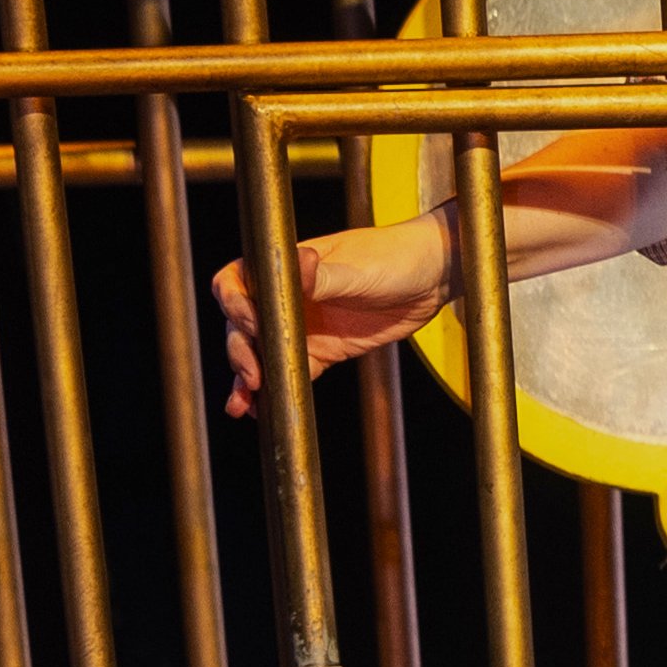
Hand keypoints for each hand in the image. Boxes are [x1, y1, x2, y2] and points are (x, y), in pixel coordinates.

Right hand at [216, 206, 464, 415]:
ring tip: (242, 405)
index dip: (236, 305)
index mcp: (286, 267)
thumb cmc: (393, 257)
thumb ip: (323, 276)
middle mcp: (286, 297)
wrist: (431, 277)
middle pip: (241, 324)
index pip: (238, 282)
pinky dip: (274, 391)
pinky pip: (289, 373)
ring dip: (246, 379)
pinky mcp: (321, 352)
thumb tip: (296, 264)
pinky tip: (261, 410)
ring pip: (260, 354)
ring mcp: (301, 326)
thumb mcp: (358, 268)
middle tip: (253, 376)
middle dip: (239, 351)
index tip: (251, 326)